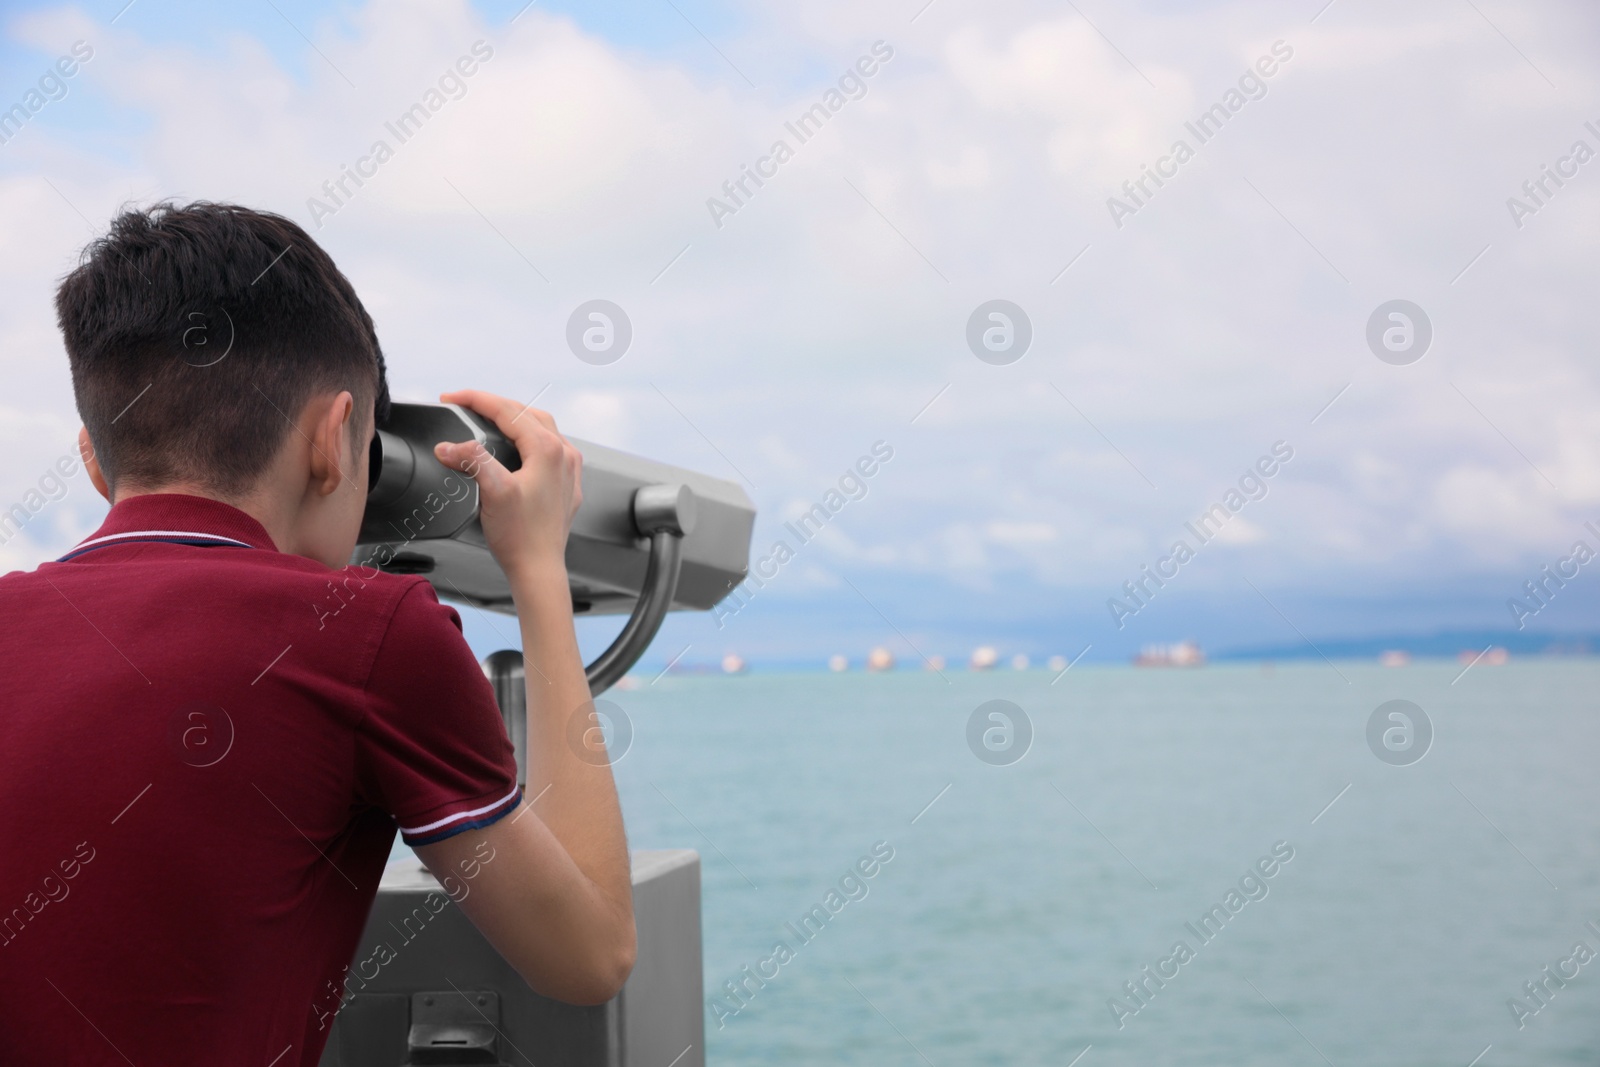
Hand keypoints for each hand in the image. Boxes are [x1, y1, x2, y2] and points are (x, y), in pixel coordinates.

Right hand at [433, 390, 582, 580]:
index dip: (475, 399)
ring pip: (541, 428)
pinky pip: (550, 449)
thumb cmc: (521, 537)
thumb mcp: (493, 491)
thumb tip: (448, 446)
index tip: (451, 398)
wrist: (538, 570)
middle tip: (465, 405)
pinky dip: (529, 439)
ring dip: (514, 419)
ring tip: (488, 418)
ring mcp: (568, 470)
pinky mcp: (566, 485)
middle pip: (526, 414)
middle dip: (494, 405)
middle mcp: (564, 455)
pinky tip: (518, 447)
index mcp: (548, 450)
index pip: (508, 410)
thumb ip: (472, 460)